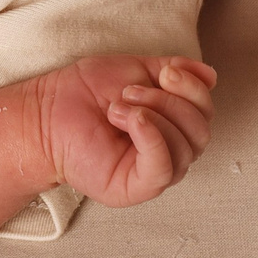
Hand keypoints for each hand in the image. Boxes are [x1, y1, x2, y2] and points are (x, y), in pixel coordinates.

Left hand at [37, 55, 215, 208]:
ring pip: (186, 148)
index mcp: (172, 126)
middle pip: (201, 130)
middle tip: (130, 91)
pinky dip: (152, 136)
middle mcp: (169, 152)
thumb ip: (173, 71)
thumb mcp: (136, 70)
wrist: (47, 111)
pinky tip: (130, 119)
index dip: (194, 89)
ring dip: (153, 114)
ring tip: (117, 107)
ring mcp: (154, 172)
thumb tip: (210, 75)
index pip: (206, 113)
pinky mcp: (136, 187)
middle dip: (170, 101)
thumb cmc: (85, 92)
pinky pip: (163, 167)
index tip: (167, 71)